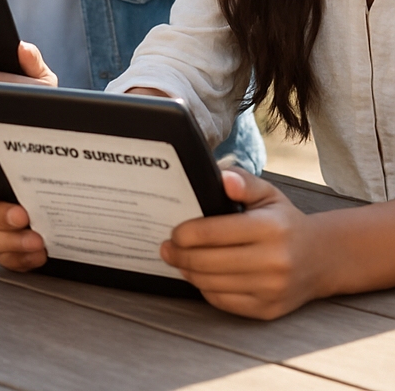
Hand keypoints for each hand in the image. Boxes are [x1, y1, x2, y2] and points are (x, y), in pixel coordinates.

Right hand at [0, 162, 46, 271]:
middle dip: (1, 217)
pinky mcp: (3, 252)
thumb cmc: (25, 180)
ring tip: (37, 240)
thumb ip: (20, 159)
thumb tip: (31, 134)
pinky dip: (23, 259)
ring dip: (14, 243)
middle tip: (22, 216)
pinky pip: (7, 260)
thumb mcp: (20, 165)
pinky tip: (39, 254)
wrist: (35, 200)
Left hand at [162, 168, 324, 318]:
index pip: (214, 232)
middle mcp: (274, 261)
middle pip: (208, 261)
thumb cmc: (285, 222)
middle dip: (179, 254)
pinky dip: (206, 289)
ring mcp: (272, 289)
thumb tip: (224, 178)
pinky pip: (224, 302)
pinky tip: (200, 276)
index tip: (174, 232)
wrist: (321, 259)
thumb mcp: (268, 194)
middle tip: (166, 248)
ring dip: (189, 272)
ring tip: (179, 261)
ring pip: (212, 284)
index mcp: (270, 228)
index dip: (186, 234)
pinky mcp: (269, 310)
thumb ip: (244, 181)